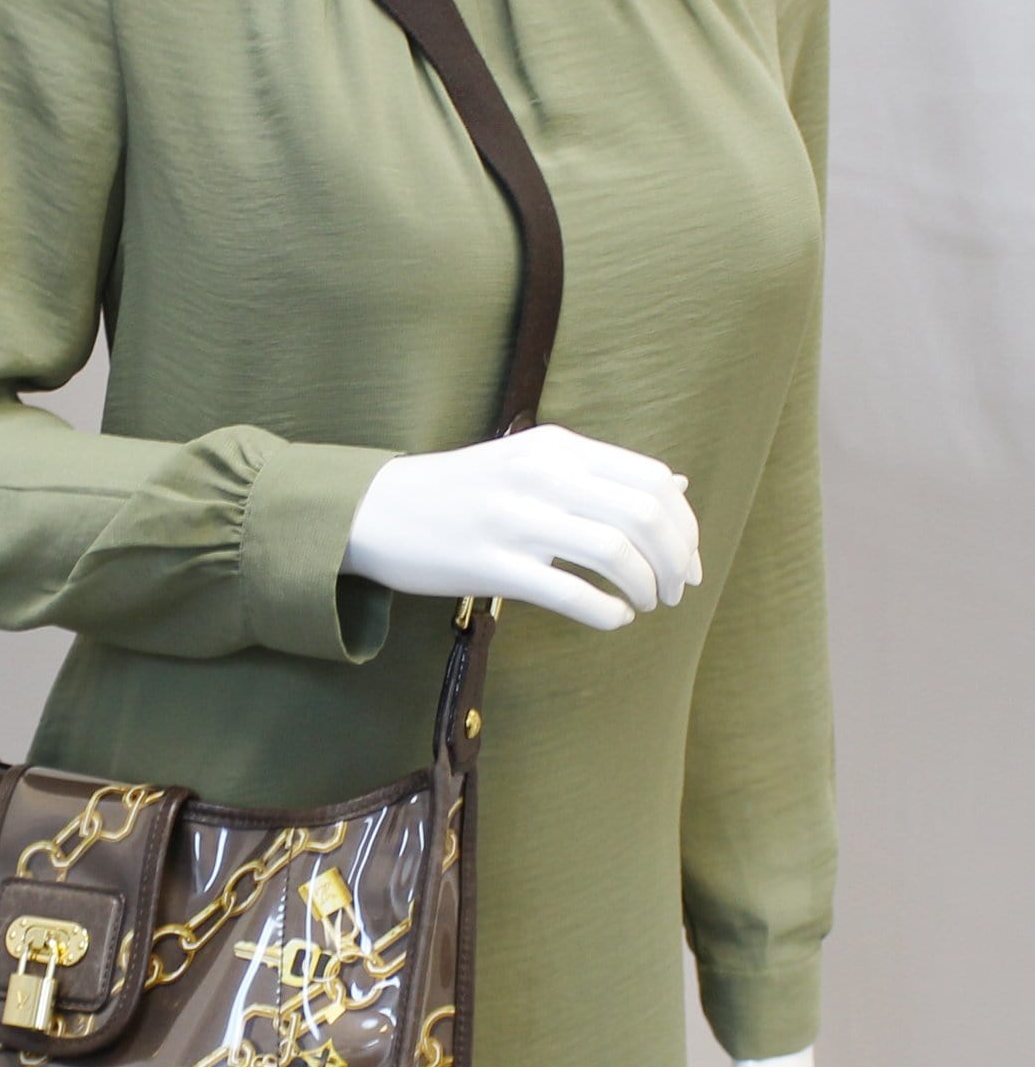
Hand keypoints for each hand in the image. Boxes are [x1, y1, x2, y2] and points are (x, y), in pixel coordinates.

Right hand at [342, 423, 702, 631]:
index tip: (689, 561)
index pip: (652, 480)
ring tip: (645, 604)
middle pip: (642, 515)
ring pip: (614, 553)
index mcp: (556, 447)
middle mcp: (541, 476)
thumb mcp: (532, 462)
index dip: (685, 526)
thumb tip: (679, 485)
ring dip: (646, 587)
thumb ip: (601, 473)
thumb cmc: (465, 491)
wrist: (378, 510)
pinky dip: (607, 612)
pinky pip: (570, 593)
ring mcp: (514, 521)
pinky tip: (613, 619)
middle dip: (675, 561)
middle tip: (675, 591)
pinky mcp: (490, 565)